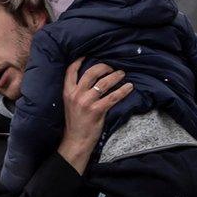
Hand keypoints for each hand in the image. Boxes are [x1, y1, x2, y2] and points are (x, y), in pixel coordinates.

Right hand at [57, 58, 133, 173]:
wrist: (76, 141)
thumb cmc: (75, 123)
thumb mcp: (70, 104)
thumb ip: (77, 92)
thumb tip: (91, 80)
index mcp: (67, 92)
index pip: (71, 71)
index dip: (79, 61)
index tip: (87, 55)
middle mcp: (76, 95)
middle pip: (91, 72)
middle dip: (103, 67)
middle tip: (111, 67)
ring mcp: (86, 102)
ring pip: (104, 83)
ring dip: (115, 77)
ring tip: (122, 74)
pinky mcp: (97, 110)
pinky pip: (113, 97)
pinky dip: (123, 91)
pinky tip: (129, 87)